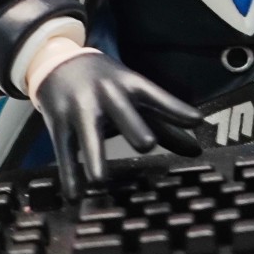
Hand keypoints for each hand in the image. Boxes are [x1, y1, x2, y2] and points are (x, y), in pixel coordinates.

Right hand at [32, 50, 201, 200]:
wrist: (57, 59)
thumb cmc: (104, 80)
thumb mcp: (133, 91)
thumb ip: (164, 119)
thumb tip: (196, 150)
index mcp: (129, 84)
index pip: (156, 95)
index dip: (176, 108)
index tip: (196, 120)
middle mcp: (106, 94)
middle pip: (123, 111)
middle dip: (133, 126)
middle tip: (147, 144)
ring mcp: (81, 107)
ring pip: (88, 134)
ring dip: (94, 157)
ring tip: (99, 180)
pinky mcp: (59, 121)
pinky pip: (64, 150)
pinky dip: (68, 173)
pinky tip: (74, 194)